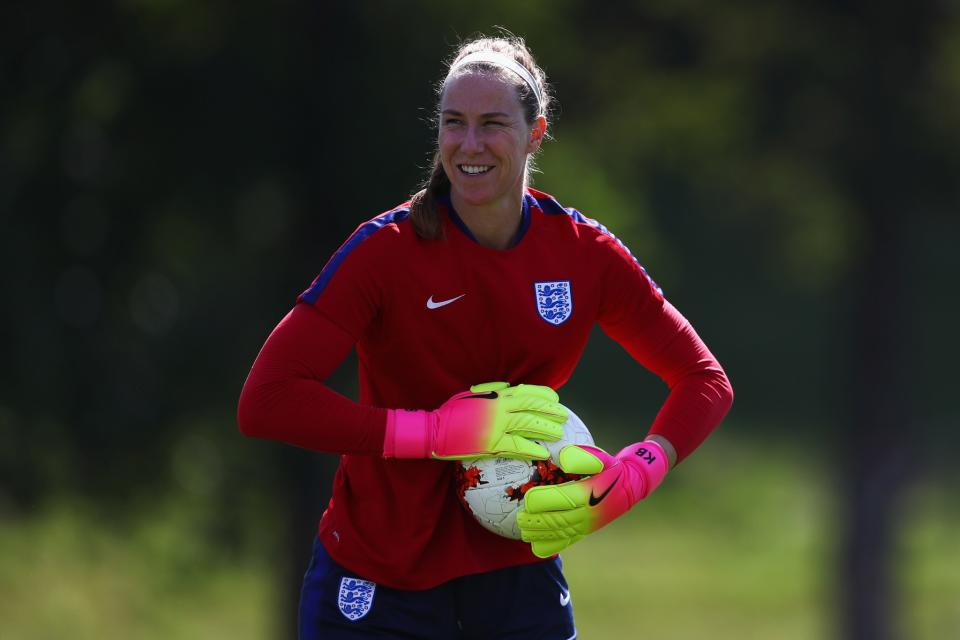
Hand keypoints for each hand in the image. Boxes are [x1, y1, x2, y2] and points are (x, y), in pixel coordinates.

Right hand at [383, 382, 566, 459]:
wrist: (434, 430)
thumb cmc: (452, 412)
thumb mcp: (473, 394)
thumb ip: (492, 390)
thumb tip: (510, 388)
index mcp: (495, 394)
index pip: (526, 391)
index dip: (544, 395)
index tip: (556, 399)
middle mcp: (499, 407)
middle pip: (532, 407)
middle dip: (551, 412)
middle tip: (564, 417)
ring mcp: (496, 426)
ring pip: (528, 425)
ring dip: (546, 429)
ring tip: (558, 434)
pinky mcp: (491, 444)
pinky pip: (516, 446)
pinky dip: (531, 448)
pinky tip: (542, 452)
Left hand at [517, 440, 668, 556]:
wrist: (629, 486)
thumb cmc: (609, 468)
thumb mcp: (600, 457)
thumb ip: (581, 457)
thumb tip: (561, 458)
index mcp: (588, 493)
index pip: (562, 499)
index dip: (543, 500)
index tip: (527, 498)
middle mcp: (587, 513)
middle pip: (557, 520)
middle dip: (536, 520)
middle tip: (519, 517)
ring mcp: (586, 525)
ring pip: (559, 533)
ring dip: (539, 534)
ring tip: (523, 530)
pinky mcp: (585, 532)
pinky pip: (566, 542)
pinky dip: (550, 545)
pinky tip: (535, 544)